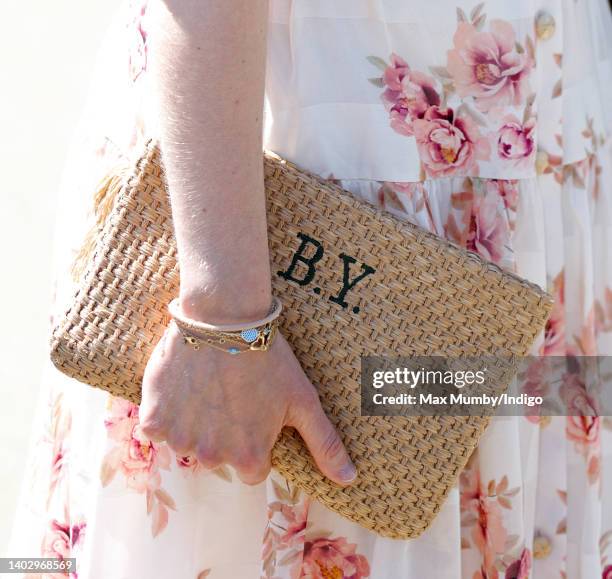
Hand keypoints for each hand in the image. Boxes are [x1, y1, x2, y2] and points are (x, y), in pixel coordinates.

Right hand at [139, 321, 356, 485]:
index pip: (252, 470)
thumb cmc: (269, 359)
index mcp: (248, 458)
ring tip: (208, 386)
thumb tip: (349, 481)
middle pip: (218, 456)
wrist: (224, 319)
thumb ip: (325, 445)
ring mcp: (181, 439)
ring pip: (188, 443)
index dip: (255, 440)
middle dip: (224, 433)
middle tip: (231, 395)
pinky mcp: (154, 419)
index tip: (253, 412)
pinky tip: (183, 386)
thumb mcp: (304, 401)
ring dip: (195, 423)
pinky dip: (167, 412)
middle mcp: (212, 457)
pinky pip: (158, 429)